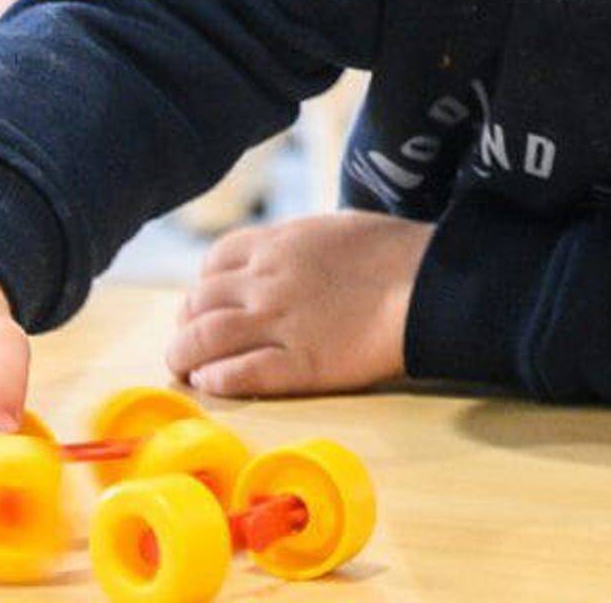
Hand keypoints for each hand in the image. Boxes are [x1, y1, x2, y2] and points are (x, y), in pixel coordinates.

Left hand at [167, 211, 432, 397]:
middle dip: (186, 323)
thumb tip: (283, 256)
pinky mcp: (297, 365)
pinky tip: (213, 384)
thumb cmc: (395, 251)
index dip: (203, 284)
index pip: (215, 260)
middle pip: (198, 302)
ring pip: (203, 340)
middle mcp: (267, 280)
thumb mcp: (337, 228)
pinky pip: (236, 374)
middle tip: (189, 342)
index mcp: (279, 242)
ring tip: (186, 370)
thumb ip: (300, 244)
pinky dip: (215, 380)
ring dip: (184, 357)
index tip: (208, 303)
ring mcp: (278, 322)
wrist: (426, 284)